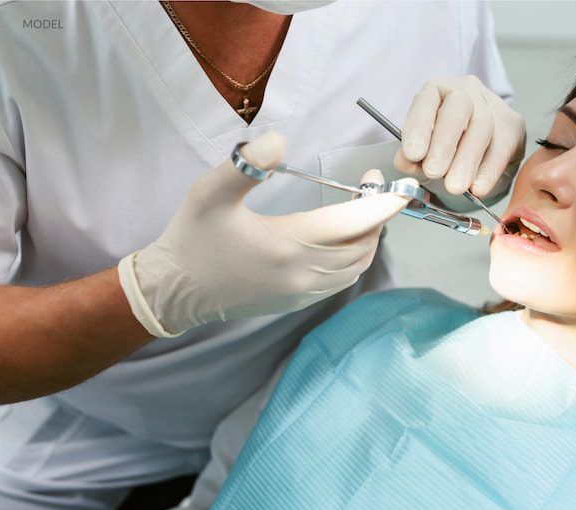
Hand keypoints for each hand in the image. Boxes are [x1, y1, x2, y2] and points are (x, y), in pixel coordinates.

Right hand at [118, 131, 412, 336]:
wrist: (175, 292)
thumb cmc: (192, 238)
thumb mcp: (209, 193)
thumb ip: (247, 164)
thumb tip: (279, 139)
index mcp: (286, 244)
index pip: (352, 223)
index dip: (381, 204)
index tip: (401, 187)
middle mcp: (302, 273)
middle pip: (363, 244)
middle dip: (377, 215)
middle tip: (371, 183)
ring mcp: (303, 293)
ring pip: (357, 265)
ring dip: (369, 237)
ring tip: (361, 207)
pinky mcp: (299, 303)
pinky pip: (342, 280)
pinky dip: (355, 257)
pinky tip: (345, 238)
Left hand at [395, 75, 525, 197]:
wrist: (479, 155)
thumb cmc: (445, 150)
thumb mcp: (423, 152)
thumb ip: (412, 158)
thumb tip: (406, 163)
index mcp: (437, 91)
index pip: (427, 101)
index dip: (419, 127)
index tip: (413, 154)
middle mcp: (466, 91)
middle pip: (459, 108)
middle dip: (444, 142)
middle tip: (433, 171)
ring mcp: (492, 106)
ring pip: (482, 127)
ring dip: (467, 160)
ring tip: (454, 186)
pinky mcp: (513, 126)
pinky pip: (502, 147)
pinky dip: (488, 171)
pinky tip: (478, 188)